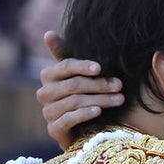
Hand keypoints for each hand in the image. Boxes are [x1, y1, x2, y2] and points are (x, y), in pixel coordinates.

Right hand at [35, 30, 123, 148]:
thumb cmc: (85, 95)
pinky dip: (84, 114)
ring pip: (74, 102)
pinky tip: (99, 111)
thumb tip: (48, 33)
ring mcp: (48, 112)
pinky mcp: (54, 130)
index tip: (100, 68)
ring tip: (119, 99)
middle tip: (119, 85)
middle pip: (72, 85)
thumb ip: (66, 54)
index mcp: (49, 76)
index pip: (64, 66)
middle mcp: (44, 93)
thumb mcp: (80, 75)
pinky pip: (68, 119)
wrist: (85, 129)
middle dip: (98, 84)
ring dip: (100, 99)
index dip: (82, 66)